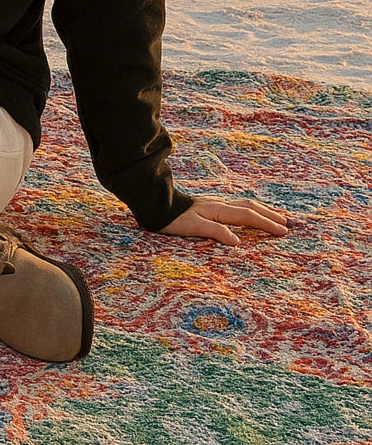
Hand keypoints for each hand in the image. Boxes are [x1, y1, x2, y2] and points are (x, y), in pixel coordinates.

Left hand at [161, 195, 289, 245]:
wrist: (157, 205)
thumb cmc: (173, 219)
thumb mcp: (193, 227)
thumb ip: (216, 232)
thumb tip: (238, 241)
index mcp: (218, 210)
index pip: (248, 216)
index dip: (267, 224)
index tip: (283, 231)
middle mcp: (219, 204)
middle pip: (250, 207)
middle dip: (269, 214)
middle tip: (287, 223)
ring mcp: (215, 203)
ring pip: (243, 203)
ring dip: (261, 209)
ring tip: (274, 214)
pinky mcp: (209, 204)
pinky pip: (236, 205)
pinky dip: (249, 208)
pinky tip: (248, 211)